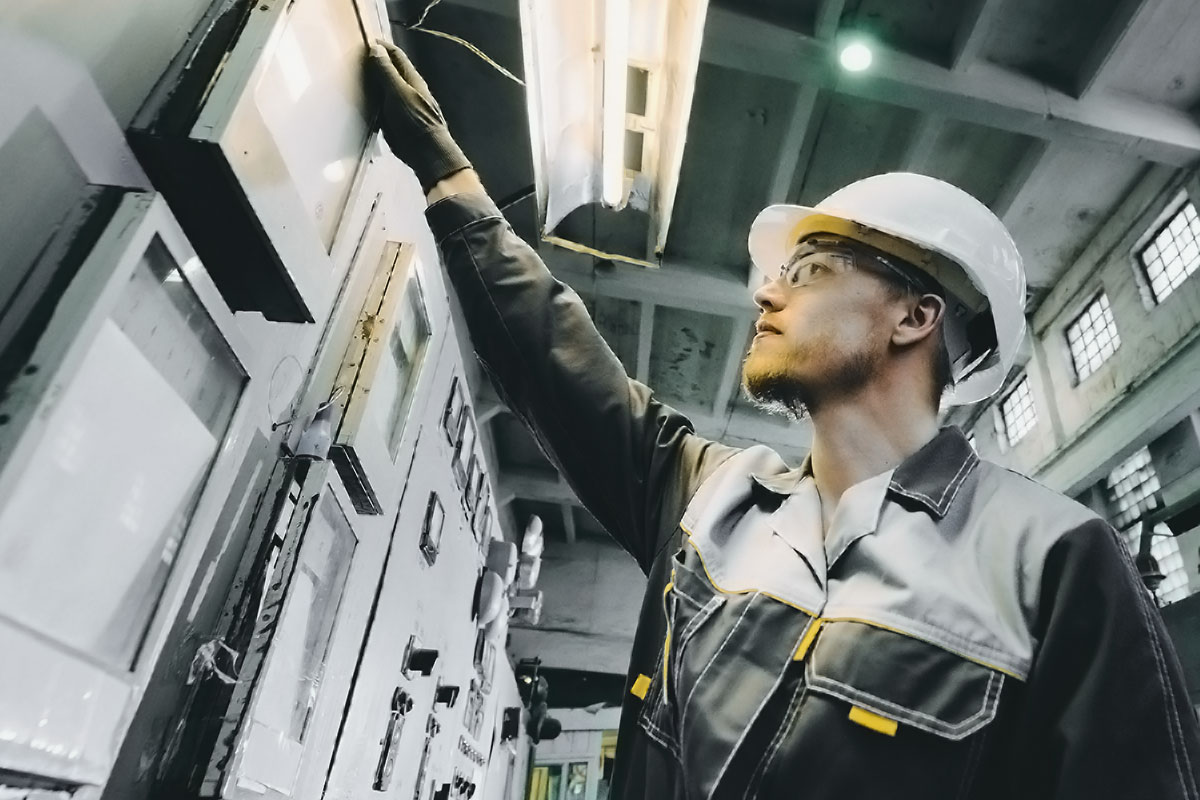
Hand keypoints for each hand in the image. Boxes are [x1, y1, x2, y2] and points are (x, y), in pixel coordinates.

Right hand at [366, 40, 471, 192]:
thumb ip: (386, 72)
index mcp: (411, 78)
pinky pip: (381, 105)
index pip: (395, 55)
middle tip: (352, 59)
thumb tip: (375, 49)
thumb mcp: (398, 93)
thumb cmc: (415, 121)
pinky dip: (371, 100)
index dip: (380, 46)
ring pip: (384, 88)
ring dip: (370, 83)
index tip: (363, 41)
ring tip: (352, 78)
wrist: (426, 153)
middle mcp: (407, 89)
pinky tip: (360, 101)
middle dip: (373, 63)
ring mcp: (402, 105)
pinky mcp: (396, 120)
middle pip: (389, 70)